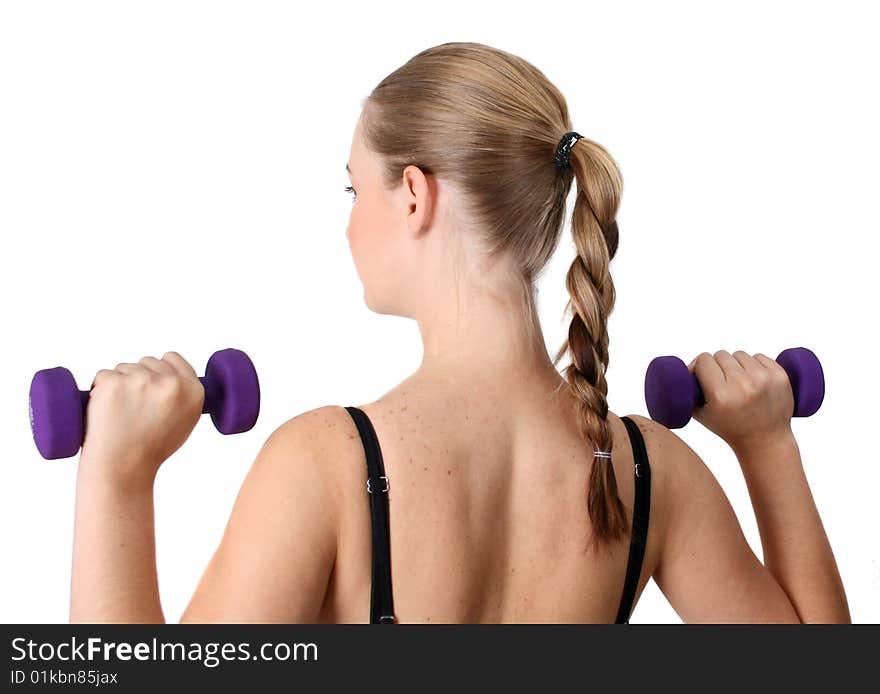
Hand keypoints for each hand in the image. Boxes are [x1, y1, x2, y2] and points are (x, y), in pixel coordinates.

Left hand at [79, 351, 203, 488]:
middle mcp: (171, 383)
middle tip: (134, 408)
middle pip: (148, 361)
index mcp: (193, 391)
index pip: (173, 358)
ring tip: (121, 414)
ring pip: (124, 368)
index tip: (151, 385)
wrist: (123, 469)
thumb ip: (183, 394)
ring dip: (119, 384)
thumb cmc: (151, 449)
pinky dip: (100, 390)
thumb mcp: (185, 421)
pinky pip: (103, 375)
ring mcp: (141, 380)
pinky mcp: (113, 382)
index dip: (160, 370)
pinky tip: (107, 412)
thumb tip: (171, 373)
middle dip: (139, 377)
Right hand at [688, 350, 794, 450]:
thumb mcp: (700, 414)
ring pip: (740, 354)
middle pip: (721, 355)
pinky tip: (753, 380)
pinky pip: (759, 356)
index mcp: (721, 395)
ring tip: (738, 382)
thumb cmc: (728, 427)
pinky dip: (754, 364)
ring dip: (736, 364)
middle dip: (718, 366)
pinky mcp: (780, 377)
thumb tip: (685, 367)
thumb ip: (688, 391)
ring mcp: (763, 380)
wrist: (765, 441)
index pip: (704, 360)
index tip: (701, 375)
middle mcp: (742, 385)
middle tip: (720, 381)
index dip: (700, 366)